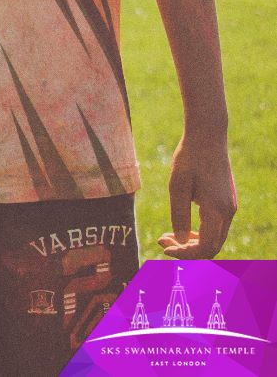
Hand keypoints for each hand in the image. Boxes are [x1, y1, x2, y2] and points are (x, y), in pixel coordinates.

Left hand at [157, 133, 236, 257]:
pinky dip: (199, 232)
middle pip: (212, 246)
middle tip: (161, 241)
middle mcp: (228, 213)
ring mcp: (229, 207)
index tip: (164, 248)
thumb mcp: (177, 186)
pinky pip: (215, 226)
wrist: (208, 136)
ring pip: (214, 237)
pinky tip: (180, 227)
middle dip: (186, 249)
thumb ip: (179, 214)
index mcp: (217, 211)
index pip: (206, 247)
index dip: (186, 254)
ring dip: (192, 241)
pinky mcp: (226, 202)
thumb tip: (181, 240)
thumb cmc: (190, 158)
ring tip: (167, 236)